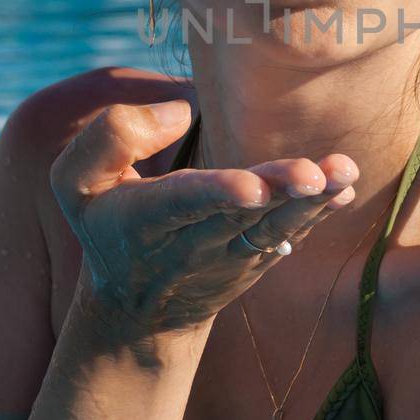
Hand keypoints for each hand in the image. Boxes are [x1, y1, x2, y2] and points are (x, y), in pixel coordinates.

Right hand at [49, 100, 358, 342]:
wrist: (136, 308)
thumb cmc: (107, 222)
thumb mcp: (75, 181)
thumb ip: (113, 135)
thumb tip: (180, 111)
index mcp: (141, 220)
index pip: (181, 203)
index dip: (217, 193)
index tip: (253, 187)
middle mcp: (190, 243)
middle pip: (240, 216)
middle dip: (278, 193)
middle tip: (312, 175)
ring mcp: (229, 256)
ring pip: (274, 229)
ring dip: (312, 202)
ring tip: (342, 174)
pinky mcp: (257, 259)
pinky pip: (290, 236)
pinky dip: (319, 214)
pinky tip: (344, 188)